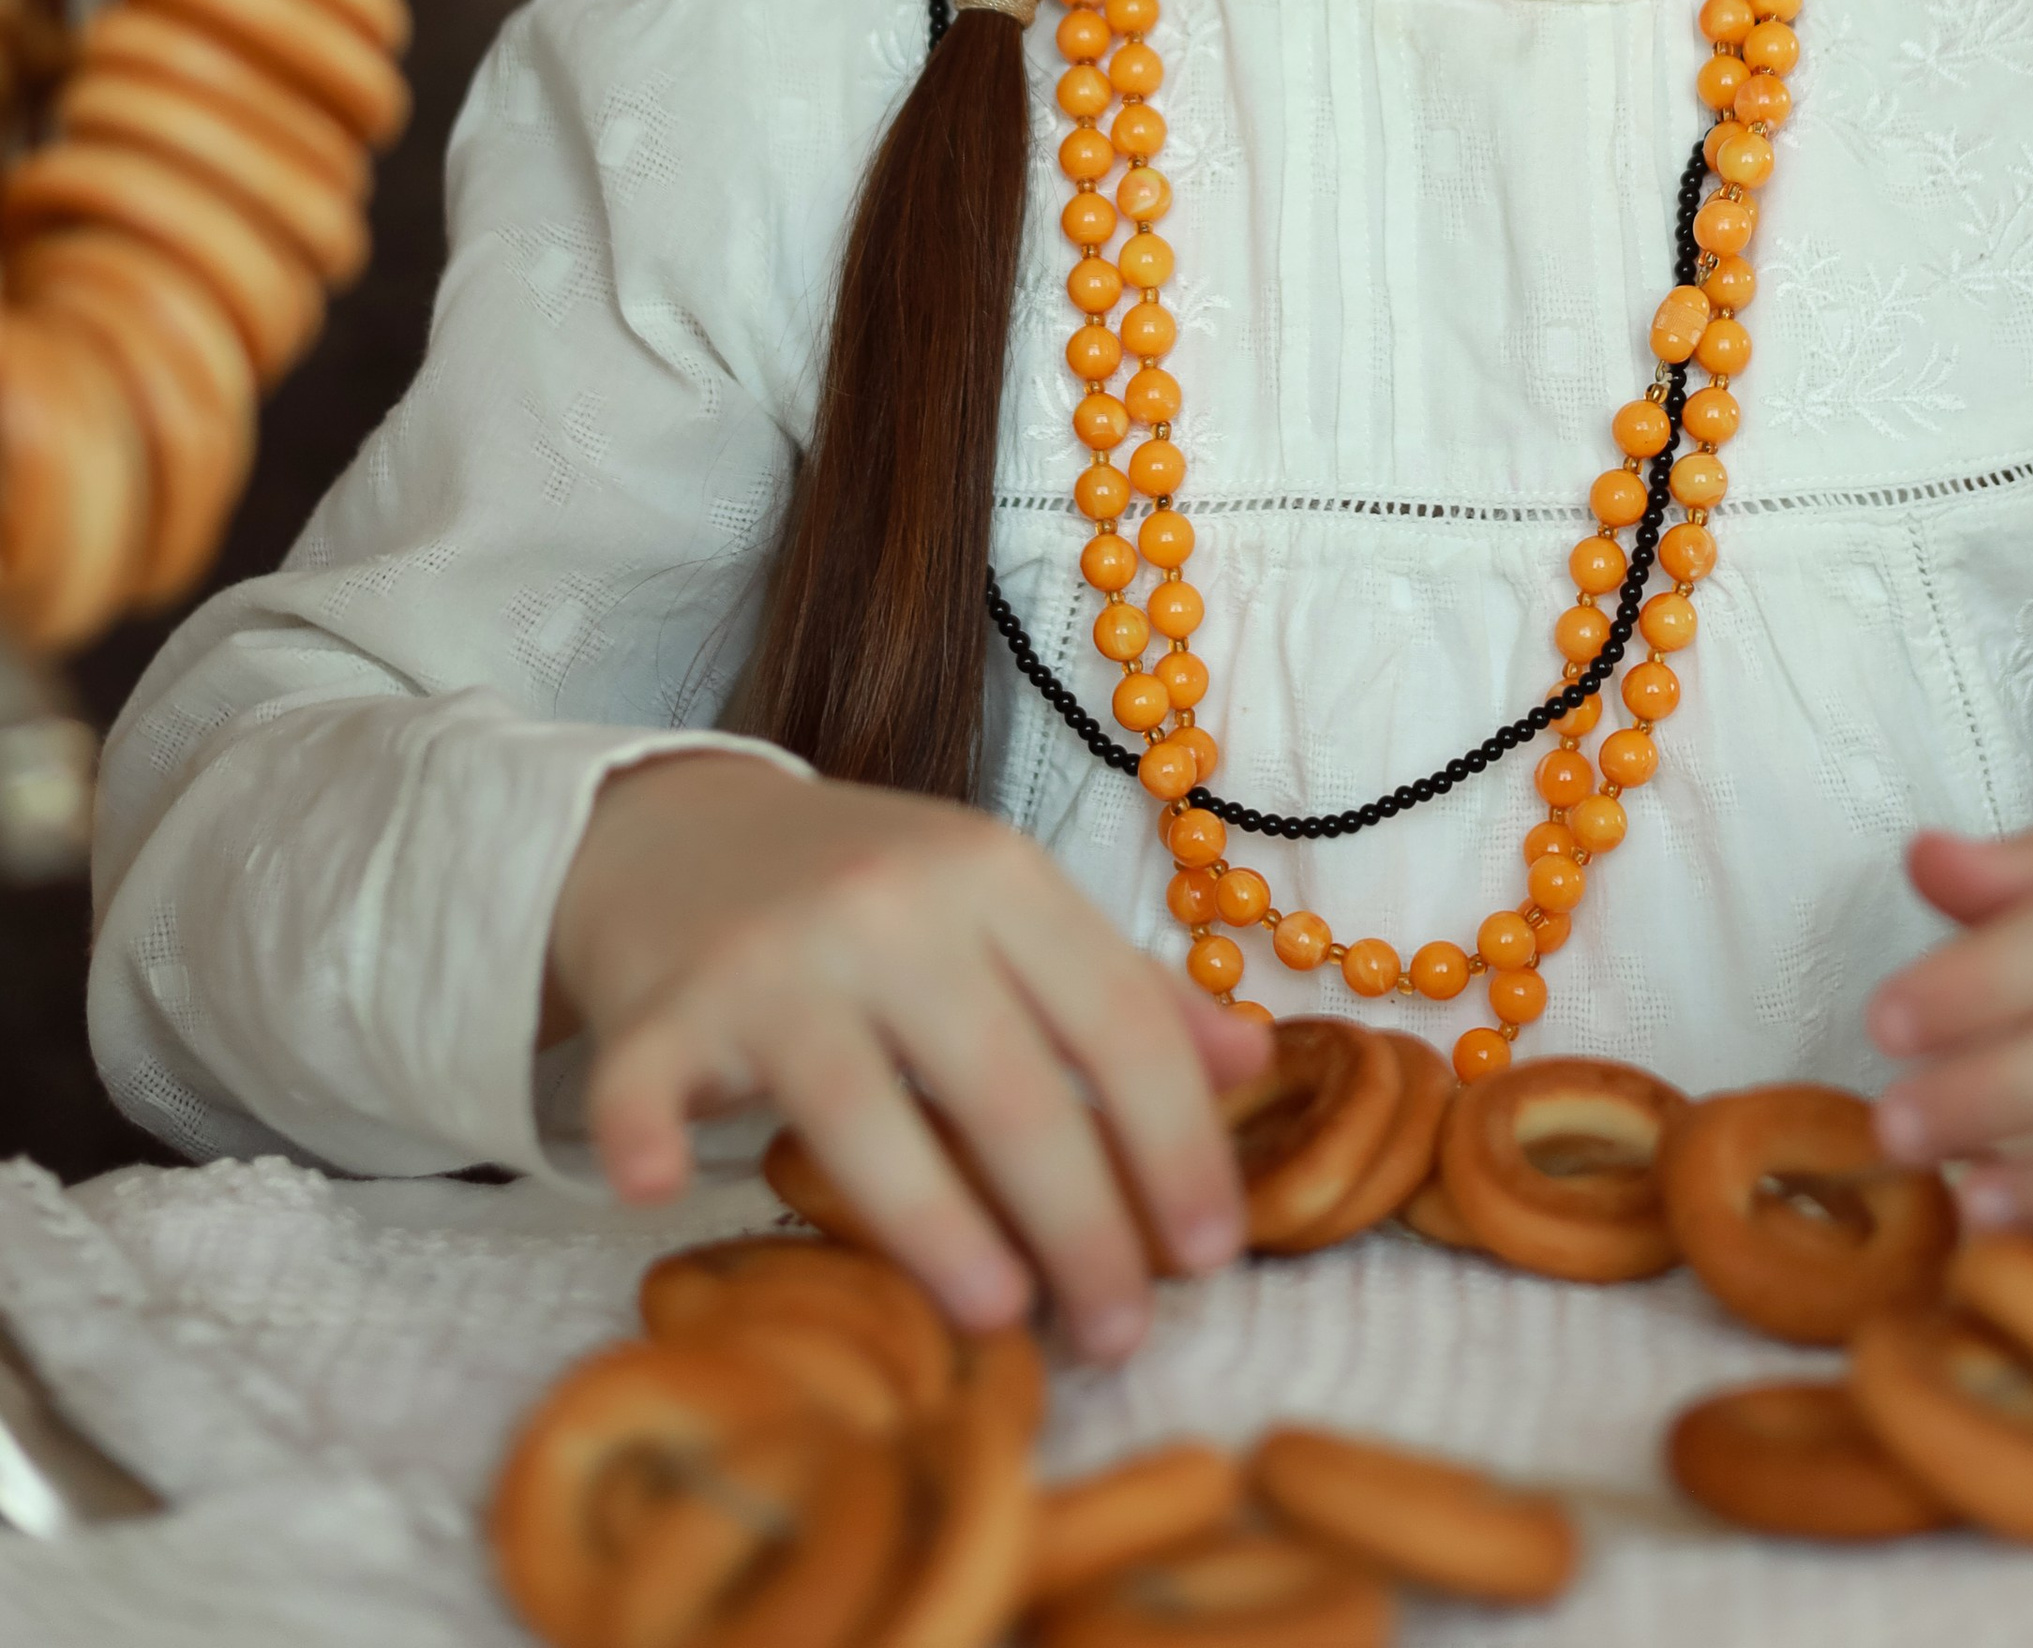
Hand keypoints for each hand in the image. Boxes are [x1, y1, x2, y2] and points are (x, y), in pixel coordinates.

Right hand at [548, 753, 1254, 1358]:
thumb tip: (1255, 1064)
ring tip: (1004, 1319)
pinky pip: (648, 1079)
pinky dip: (644, 1133)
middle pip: (1010, 1082)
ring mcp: (774, 954)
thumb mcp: (1007, 908)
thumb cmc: (871, 894)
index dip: (1178, 1141)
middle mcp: (893, 905)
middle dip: (1083, 1221)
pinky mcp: (664, 1003)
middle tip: (1123, 1333)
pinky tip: (661, 1194)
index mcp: (996, 877)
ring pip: (864, 1105)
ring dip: (938, 1223)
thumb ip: (1123, 987)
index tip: (1216, 1253)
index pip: (1115, 1019)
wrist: (685, 831)